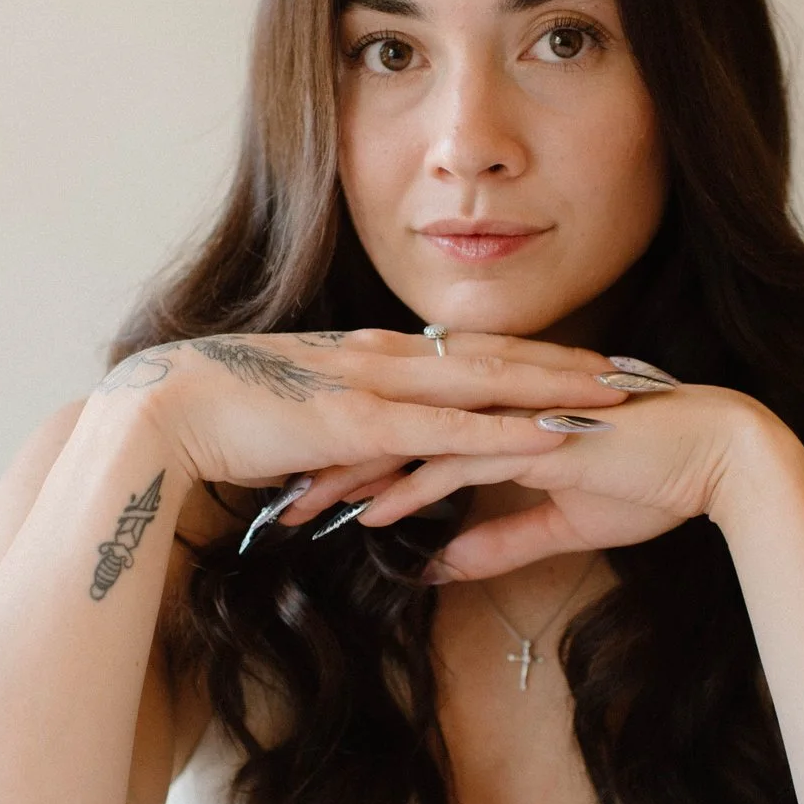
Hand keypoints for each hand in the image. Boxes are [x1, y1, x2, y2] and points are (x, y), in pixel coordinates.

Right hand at [90, 328, 627, 490]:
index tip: (593, 362)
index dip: (538, 355)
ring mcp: (376, 386)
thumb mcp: (301, 419)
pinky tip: (554, 436)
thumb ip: (344, 429)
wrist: (163, 411)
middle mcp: (386, 357)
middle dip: (573, 363)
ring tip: (621, 397)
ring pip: (490, 382)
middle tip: (640, 371)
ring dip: (559, 389)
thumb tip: (372, 451)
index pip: (473, 352)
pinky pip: (451, 429)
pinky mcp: (360, 423)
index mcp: (374, 355)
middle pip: (500, 356)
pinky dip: (508, 430)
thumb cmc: (223, 419)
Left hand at [297, 380, 775, 582]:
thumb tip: (441, 568)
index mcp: (497, 408)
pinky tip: (367, 515)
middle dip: (324, 457)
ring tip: (298, 509)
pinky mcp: (534, 438)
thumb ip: (497, 540)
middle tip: (267, 486)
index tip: (297, 477)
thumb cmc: (653, 479)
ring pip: (410, 439)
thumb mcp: (559, 519)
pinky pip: (456, 463)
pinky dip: (408, 490)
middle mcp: (496, 402)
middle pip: (389, 423)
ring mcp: (513, 414)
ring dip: (350, 476)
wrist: (721, 460)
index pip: (404, 424)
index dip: (348, 451)